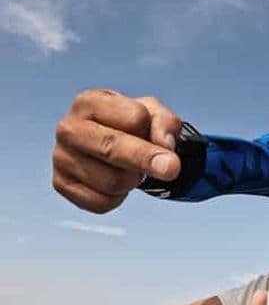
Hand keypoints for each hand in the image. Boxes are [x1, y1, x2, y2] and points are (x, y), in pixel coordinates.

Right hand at [53, 89, 181, 212]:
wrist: (111, 144)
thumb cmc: (131, 125)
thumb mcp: (154, 114)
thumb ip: (165, 123)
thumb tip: (164, 147)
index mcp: (89, 102)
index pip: (135, 118)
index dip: (153, 130)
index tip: (155, 136)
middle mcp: (68, 128)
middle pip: (112, 149)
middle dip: (146, 160)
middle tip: (172, 169)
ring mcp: (61, 157)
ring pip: (112, 181)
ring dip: (132, 180)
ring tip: (130, 169)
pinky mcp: (61, 184)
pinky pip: (101, 203)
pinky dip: (118, 198)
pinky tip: (115, 182)